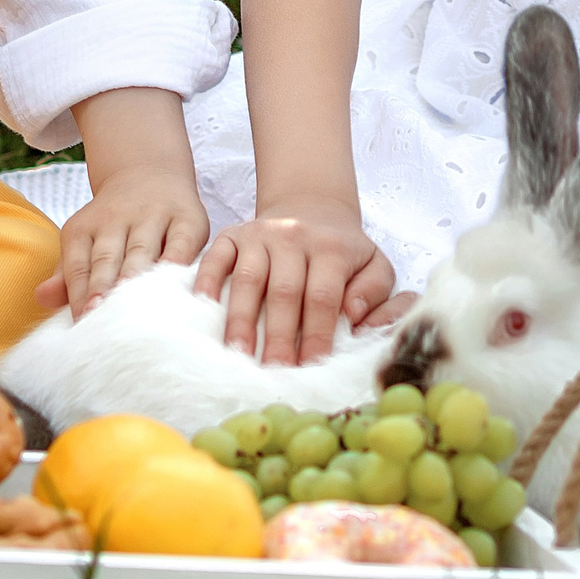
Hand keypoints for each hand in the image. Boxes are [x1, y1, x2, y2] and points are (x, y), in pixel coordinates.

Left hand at [35, 163, 208, 317]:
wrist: (150, 174)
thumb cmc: (114, 226)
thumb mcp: (85, 242)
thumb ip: (67, 275)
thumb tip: (41, 297)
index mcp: (84, 226)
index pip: (78, 265)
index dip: (78, 295)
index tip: (81, 323)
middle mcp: (117, 217)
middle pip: (107, 258)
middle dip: (101, 289)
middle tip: (99, 318)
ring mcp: (153, 215)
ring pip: (141, 251)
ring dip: (134, 279)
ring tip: (131, 310)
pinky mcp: (187, 218)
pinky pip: (181, 244)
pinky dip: (176, 264)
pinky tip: (174, 288)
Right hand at [195, 197, 394, 366]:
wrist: (310, 206)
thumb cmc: (342, 249)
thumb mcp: (374, 264)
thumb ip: (374, 291)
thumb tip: (354, 315)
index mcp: (331, 248)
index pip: (323, 297)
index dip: (317, 334)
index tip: (311, 368)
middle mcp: (293, 237)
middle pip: (284, 292)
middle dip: (279, 336)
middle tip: (274, 372)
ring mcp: (259, 234)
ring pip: (248, 279)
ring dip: (242, 319)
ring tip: (238, 354)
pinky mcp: (233, 234)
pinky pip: (216, 258)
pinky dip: (207, 281)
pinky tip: (205, 308)